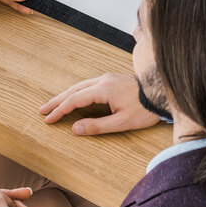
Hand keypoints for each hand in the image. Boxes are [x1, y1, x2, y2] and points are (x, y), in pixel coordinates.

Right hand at [39, 72, 159, 135]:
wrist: (163, 93)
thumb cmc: (146, 109)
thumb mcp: (122, 122)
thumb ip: (97, 126)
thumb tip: (75, 128)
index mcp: (104, 89)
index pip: (74, 99)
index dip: (60, 110)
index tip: (48, 119)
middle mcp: (103, 80)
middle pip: (73, 90)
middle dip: (56, 101)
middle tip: (42, 111)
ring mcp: (107, 78)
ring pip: (80, 85)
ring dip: (65, 95)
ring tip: (53, 105)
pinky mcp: (112, 79)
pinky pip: (88, 84)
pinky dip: (76, 92)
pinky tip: (73, 97)